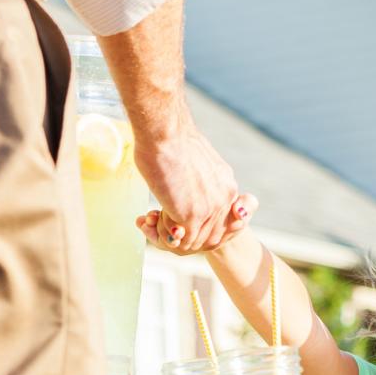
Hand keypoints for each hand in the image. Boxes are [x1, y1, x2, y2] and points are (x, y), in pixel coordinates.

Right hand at [133, 120, 253, 251]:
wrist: (165, 132)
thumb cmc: (170, 140)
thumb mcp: (193, 163)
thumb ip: (195, 182)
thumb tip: (183, 187)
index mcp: (226, 185)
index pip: (218, 222)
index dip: (195, 227)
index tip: (172, 218)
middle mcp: (225, 199)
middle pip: (209, 237)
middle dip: (182, 237)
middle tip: (154, 223)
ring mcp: (210, 210)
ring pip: (193, 242)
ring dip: (168, 236)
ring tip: (149, 221)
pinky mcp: (192, 217)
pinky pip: (179, 242)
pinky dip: (161, 235)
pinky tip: (149, 218)